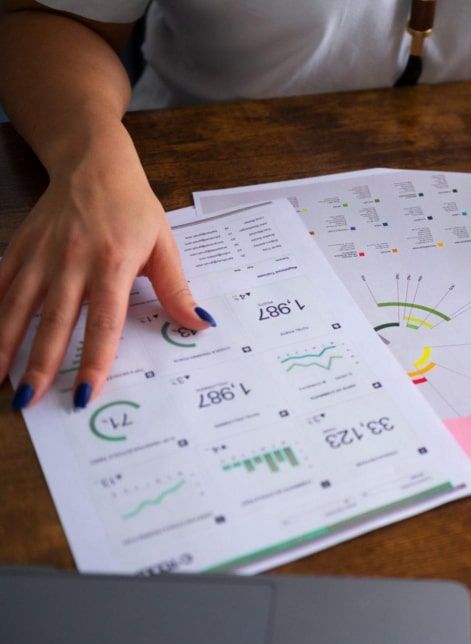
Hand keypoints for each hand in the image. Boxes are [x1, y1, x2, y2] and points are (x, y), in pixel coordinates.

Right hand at [0, 145, 212, 410]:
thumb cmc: (134, 208)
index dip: (94, 360)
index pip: (104, 323)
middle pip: (55, 322)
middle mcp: (72, 263)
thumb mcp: (164, 246)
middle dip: (40, 364)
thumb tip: (200, 324)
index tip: (85, 393)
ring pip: (17, 307)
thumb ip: (177, 290)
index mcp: (112, 266)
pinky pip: (0, 283)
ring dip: (5, 344)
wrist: (94, 164)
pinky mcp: (20, 247)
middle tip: (29, 401)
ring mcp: (41, 255)